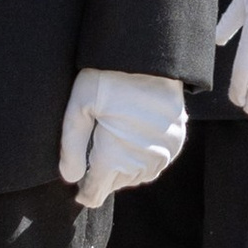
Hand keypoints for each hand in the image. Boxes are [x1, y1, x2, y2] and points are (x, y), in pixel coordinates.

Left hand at [59, 68, 189, 209]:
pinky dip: (143, 162)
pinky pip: (158, 164)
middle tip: (92, 164)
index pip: (96, 190)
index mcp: (114, 156)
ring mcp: (163, 151)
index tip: (79, 192)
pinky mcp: (177, 140)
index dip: (86, 193)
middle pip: (117, 184)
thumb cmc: (108, 78)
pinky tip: (132, 149)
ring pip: (138, 176)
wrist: (148, 54)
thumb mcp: (77, 107)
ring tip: (112, 155)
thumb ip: (71, 147)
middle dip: (104, 178)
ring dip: (124, 171)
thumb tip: (71, 178)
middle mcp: (141, 160)